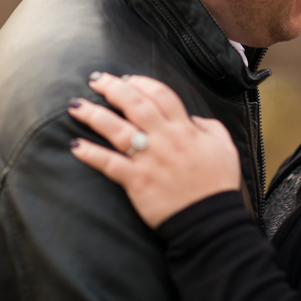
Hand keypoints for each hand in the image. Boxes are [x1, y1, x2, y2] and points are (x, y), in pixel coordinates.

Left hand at [68, 72, 240, 227]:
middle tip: (96, 80)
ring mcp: (149, 160)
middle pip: (134, 104)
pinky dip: (90, 154)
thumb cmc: (217, 185)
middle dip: (112, 88)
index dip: (141, 83)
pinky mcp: (137, 181)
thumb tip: (193, 119)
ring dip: (93, 115)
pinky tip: (75, 145)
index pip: (160, 95)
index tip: (127, 79)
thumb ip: (210, 127)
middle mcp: (164, 140)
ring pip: (116, 129)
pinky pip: (109, 164)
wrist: (210, 221)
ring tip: (75, 106)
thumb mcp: (225, 149)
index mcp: (185, 130)